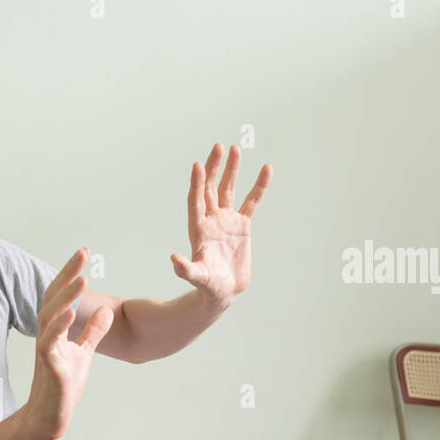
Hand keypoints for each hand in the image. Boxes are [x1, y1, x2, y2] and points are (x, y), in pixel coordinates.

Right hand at [19, 248, 113, 439]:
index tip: (84, 251)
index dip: (70, 272)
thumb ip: (93, 332)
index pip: (61, 294)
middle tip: (83, 252)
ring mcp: (46, 349)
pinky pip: (50, 341)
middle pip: (53, 297)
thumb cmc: (64, 385)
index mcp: (55, 329)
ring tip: (81, 278)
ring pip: (50, 315)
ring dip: (65, 297)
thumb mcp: (84, 353)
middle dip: (67, 273)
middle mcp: (47, 334)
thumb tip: (106, 311)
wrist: (50, 416)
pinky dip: (59, 326)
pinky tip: (69, 313)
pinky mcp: (49, 365)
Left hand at [169, 144, 271, 307]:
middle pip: (211, 188)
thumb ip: (186, 269)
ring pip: (228, 189)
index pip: (196, 201)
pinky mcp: (242, 226)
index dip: (197, 184)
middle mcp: (210, 220)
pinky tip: (266, 169)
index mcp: (198, 229)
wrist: (224, 292)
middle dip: (214, 168)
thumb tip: (174, 260)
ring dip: (231, 170)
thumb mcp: (197, 278)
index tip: (198, 165)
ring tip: (235, 149)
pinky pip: (251, 201)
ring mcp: (226, 221)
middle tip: (218, 147)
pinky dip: (258, 186)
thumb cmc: (208, 286)